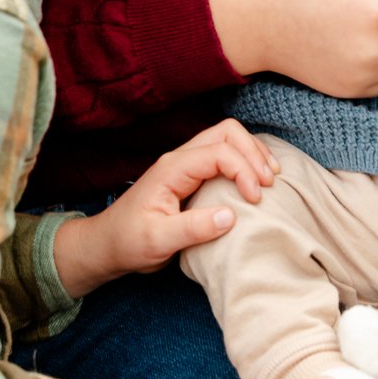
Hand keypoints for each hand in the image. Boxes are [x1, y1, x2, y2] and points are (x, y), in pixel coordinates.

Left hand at [53, 120, 277, 295]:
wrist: (107, 245)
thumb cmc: (128, 242)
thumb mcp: (158, 241)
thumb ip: (193, 229)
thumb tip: (231, 216)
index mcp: (172, 169)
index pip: (219, 153)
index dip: (244, 171)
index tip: (255, 200)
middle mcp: (180, 159)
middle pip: (227, 133)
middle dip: (253, 153)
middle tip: (269, 183)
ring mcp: (186, 165)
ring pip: (227, 139)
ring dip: (252, 154)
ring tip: (270, 178)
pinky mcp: (192, 176)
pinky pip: (223, 155)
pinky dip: (245, 162)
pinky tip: (256, 180)